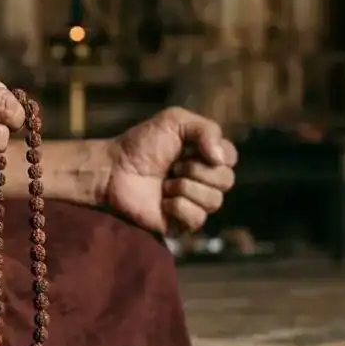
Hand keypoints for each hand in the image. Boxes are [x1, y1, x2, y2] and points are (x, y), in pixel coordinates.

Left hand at [104, 107, 236, 234]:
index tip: (189, 148)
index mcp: (206, 157)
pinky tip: (162, 201)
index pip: (230, 158)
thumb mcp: (174, 120)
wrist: (113, 169)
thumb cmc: (141, 144)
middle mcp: (204, 182)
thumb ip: (207, 129)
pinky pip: (197, 219)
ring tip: (165, 183)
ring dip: (184, 187)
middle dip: (197, 170)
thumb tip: (220, 159)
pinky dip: (177, 206)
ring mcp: (193, 204)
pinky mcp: (181, 224)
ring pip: (214, 202)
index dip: (213, 153)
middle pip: (226, 181)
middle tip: (173, 166)